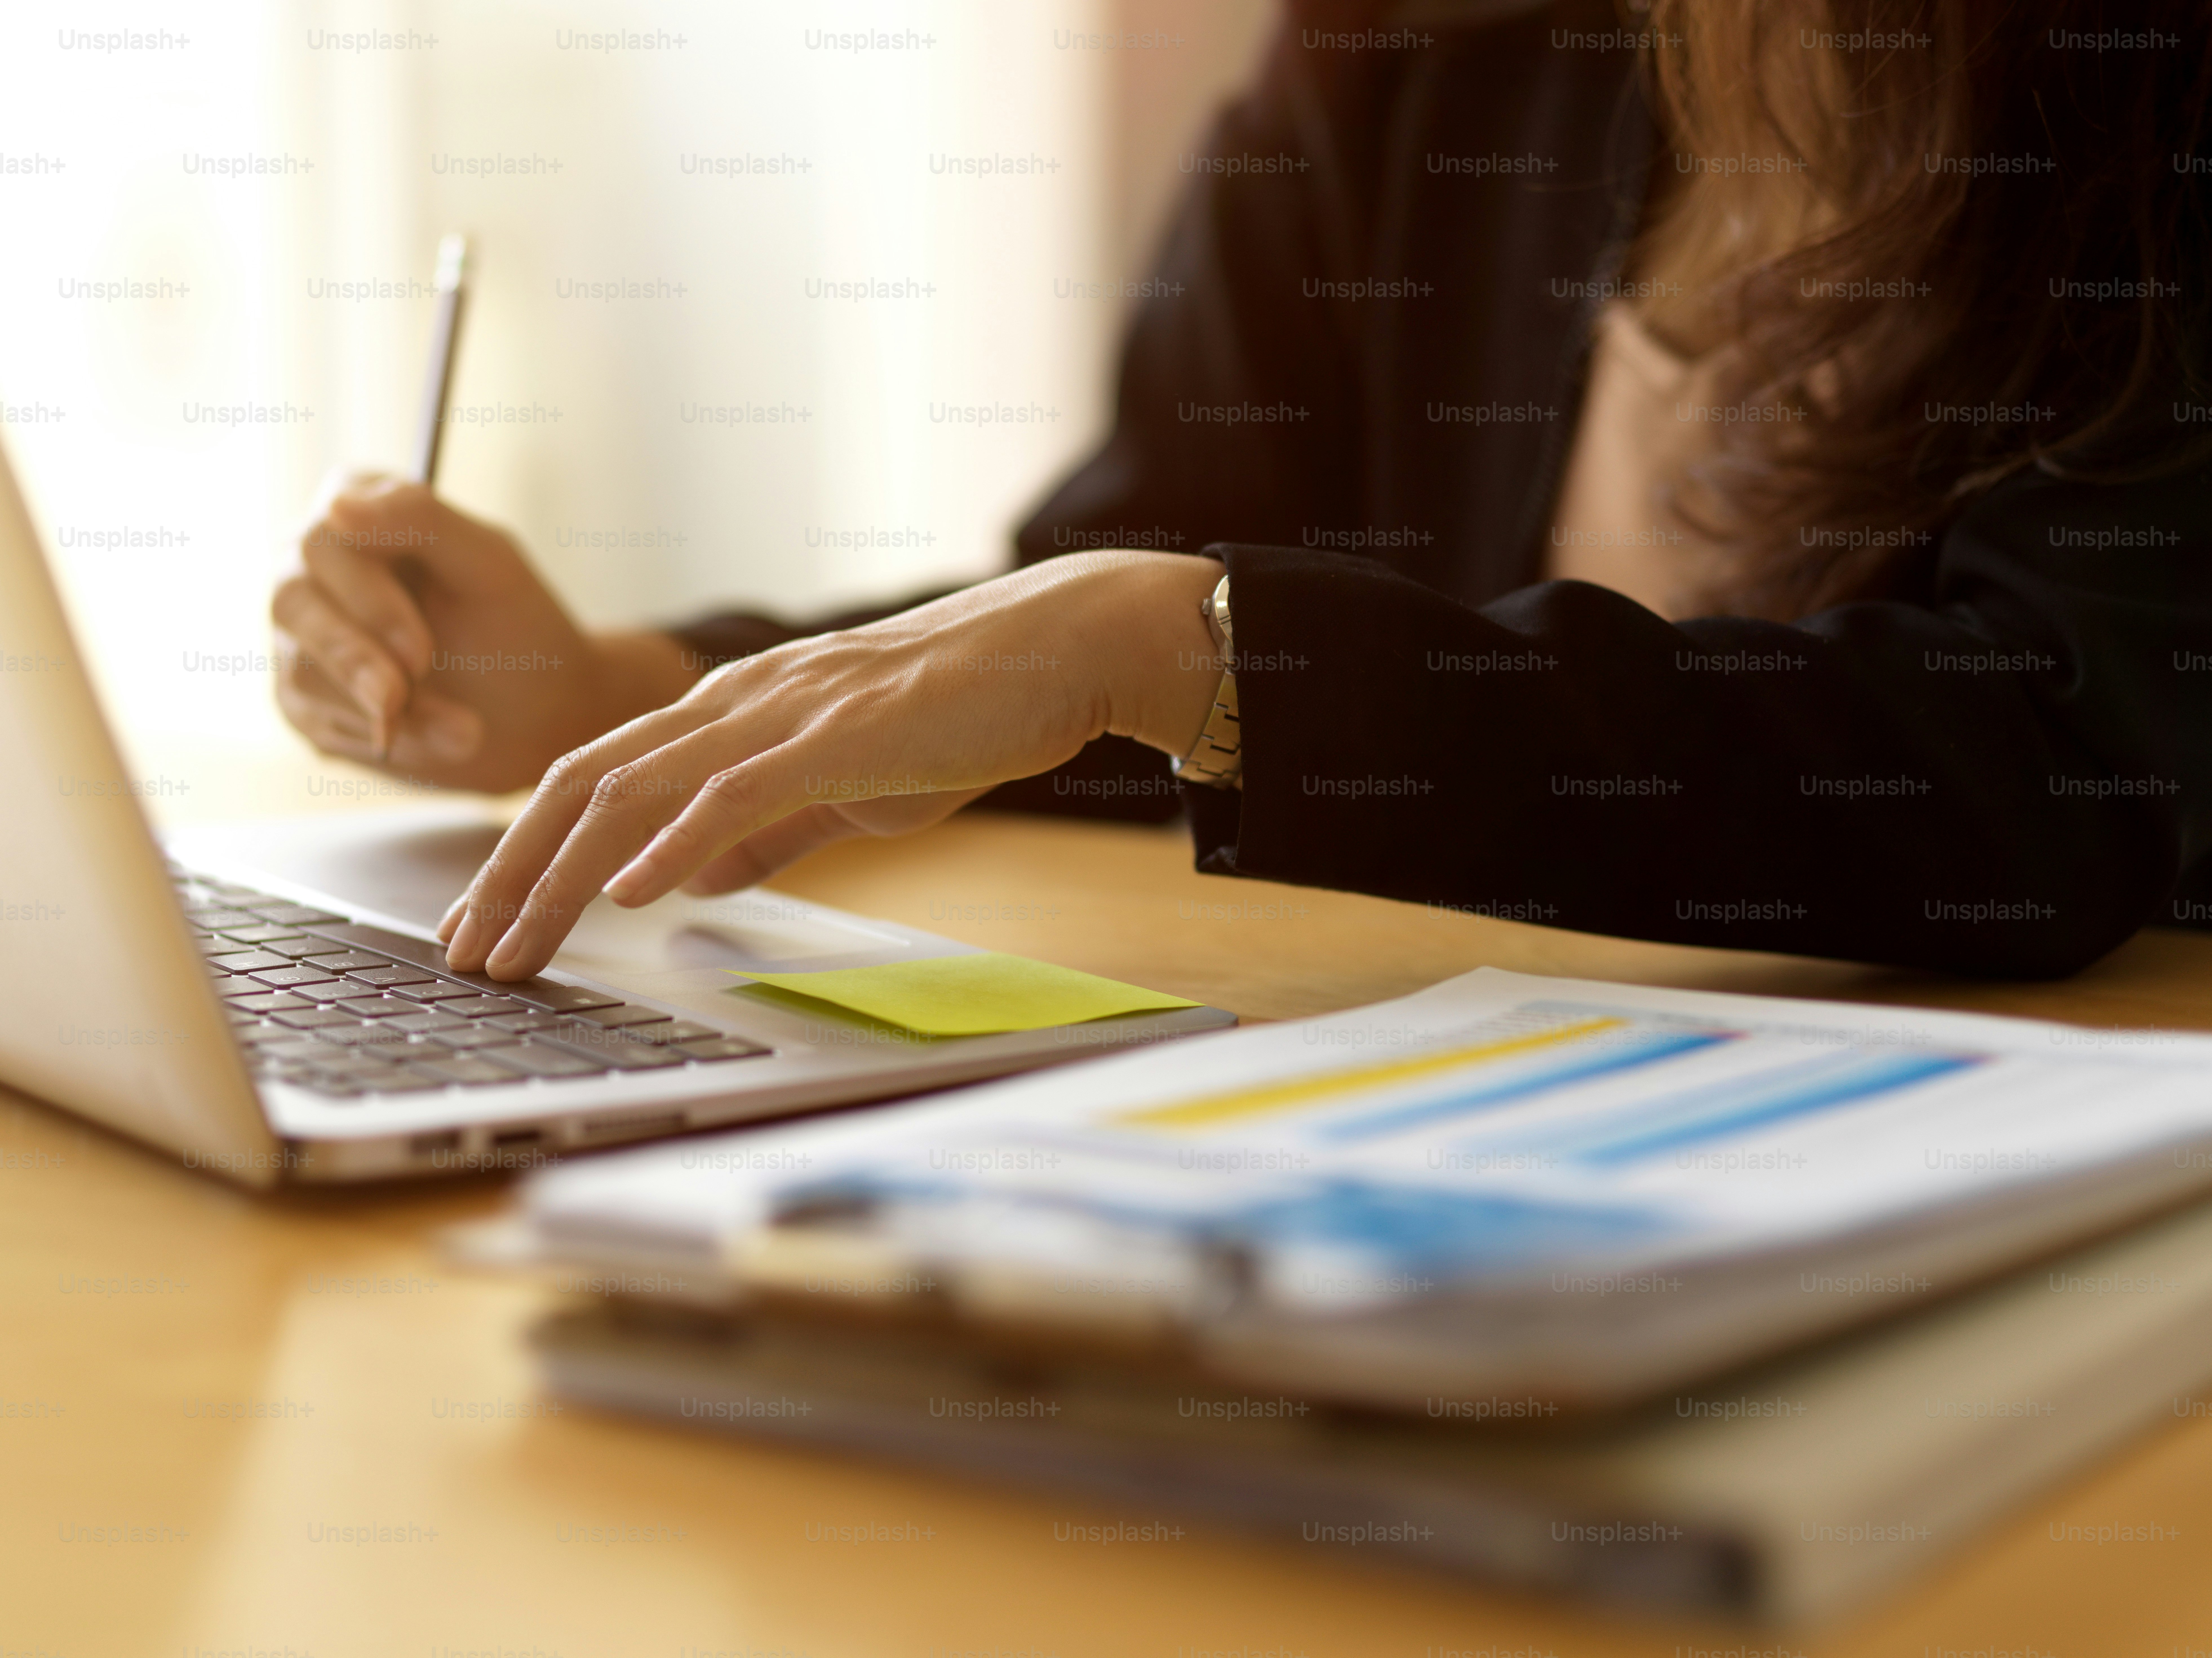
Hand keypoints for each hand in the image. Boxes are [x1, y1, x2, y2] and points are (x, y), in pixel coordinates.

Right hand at [271, 471, 696, 791]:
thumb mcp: (489, 564)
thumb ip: (420, 520)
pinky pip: (315, 720)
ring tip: (464, 732)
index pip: (323, 542)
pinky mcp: (305, 697)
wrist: (539, 711)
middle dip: (357, 661)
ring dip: (386, 710)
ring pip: (301, 670)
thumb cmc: (517, 623)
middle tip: (410, 699)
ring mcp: (302, 634)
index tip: (420, 654)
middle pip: (292, 603)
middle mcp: (310, 567)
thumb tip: (336, 505)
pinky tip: (438, 741)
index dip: (370, 602)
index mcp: (353, 510)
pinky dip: (383, 738)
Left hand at [439, 550, 1225, 977]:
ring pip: (636, 790)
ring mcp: (779, 715)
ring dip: (564, 874)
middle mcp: (733, 703)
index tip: (490, 921)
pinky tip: (627, 892)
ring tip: (515, 943)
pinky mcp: (834, 738)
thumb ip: (764, 828)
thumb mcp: (843, 783)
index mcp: (730, 712)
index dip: (529, 850)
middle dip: (511, 873)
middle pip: (584, 784)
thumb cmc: (957, 714)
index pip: (596, 779)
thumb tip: (689, 877)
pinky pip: (733, 793)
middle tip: (465, 952)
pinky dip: (672, 844)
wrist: (1049, 652)